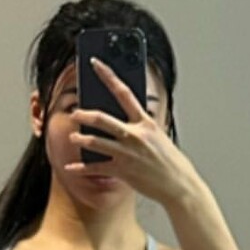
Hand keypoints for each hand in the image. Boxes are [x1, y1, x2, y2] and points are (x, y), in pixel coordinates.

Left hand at [64, 56, 197, 208]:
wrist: (178, 185)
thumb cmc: (170, 161)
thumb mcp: (159, 136)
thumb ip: (142, 125)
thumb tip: (126, 118)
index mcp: (145, 123)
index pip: (124, 92)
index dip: (107, 76)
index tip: (95, 64)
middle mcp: (135, 135)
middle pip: (103, 119)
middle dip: (85, 115)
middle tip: (75, 113)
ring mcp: (127, 153)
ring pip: (96, 142)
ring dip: (80, 140)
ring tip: (73, 138)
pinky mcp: (122, 171)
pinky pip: (95, 168)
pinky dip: (81, 168)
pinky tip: (71, 168)